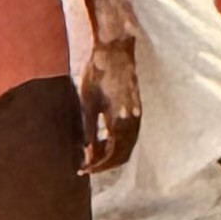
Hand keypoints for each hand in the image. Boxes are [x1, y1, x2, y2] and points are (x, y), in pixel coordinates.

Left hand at [77, 38, 140, 175]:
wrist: (114, 50)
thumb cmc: (97, 74)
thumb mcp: (87, 103)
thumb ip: (89, 130)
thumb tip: (89, 152)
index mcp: (120, 121)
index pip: (112, 155)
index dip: (98, 165)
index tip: (83, 169)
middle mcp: (132, 121)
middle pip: (123, 154)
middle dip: (106, 164)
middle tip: (87, 166)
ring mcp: (137, 114)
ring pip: (129, 145)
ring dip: (114, 154)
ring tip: (94, 156)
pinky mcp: (137, 107)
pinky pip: (131, 133)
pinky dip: (120, 143)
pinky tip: (106, 141)